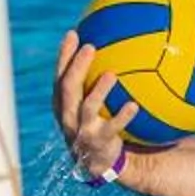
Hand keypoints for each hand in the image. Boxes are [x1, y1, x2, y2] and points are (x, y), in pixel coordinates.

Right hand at [53, 31, 141, 182]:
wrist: (101, 162)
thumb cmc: (99, 123)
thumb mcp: (94, 102)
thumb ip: (98, 78)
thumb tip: (121, 46)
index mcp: (64, 102)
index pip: (60, 74)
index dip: (64, 55)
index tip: (73, 33)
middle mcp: (68, 115)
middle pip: (68, 87)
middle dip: (77, 66)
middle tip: (90, 46)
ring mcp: (81, 130)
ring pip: (87, 107)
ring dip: (98, 91)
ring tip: (111, 74)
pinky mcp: (99, 143)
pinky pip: (111, 128)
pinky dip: (122, 117)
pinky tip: (134, 105)